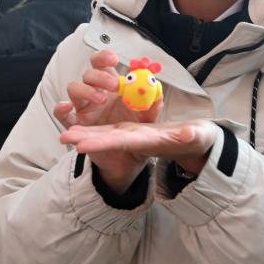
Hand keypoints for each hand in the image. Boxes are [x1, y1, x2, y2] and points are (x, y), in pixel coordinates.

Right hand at [53, 50, 162, 191]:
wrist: (127, 157)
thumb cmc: (134, 131)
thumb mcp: (148, 116)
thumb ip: (153, 102)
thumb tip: (157, 89)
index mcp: (111, 86)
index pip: (102, 64)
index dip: (104, 58)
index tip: (113, 59)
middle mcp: (94, 93)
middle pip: (88, 74)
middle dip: (100, 76)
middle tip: (114, 85)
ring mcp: (83, 108)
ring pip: (74, 88)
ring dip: (85, 90)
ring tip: (100, 99)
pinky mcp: (75, 126)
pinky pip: (62, 115)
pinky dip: (61, 109)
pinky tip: (67, 107)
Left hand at [59, 120, 217, 176]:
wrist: (195, 145)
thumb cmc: (198, 141)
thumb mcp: (198, 138)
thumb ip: (193, 136)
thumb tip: (192, 134)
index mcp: (149, 142)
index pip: (123, 143)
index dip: (103, 143)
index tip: (82, 146)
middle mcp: (136, 140)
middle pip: (107, 138)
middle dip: (86, 138)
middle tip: (65, 139)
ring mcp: (131, 134)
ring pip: (104, 132)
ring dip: (84, 132)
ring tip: (65, 134)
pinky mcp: (130, 128)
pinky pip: (109, 124)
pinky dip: (94, 122)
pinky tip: (79, 117)